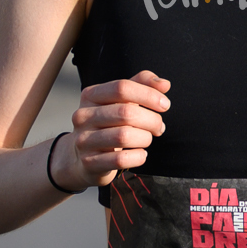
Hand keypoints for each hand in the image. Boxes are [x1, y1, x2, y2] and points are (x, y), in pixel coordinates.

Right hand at [59, 70, 170, 188]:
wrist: (82, 158)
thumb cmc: (108, 124)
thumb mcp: (121, 101)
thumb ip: (142, 86)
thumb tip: (164, 84)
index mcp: (90, 95)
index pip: (122, 88)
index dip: (148, 94)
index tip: (165, 104)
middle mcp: (83, 116)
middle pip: (125, 112)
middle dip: (151, 120)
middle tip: (159, 127)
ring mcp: (83, 140)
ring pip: (124, 136)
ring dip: (145, 138)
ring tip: (148, 139)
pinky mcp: (89, 163)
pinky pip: (120, 160)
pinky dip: (138, 157)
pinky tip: (141, 155)